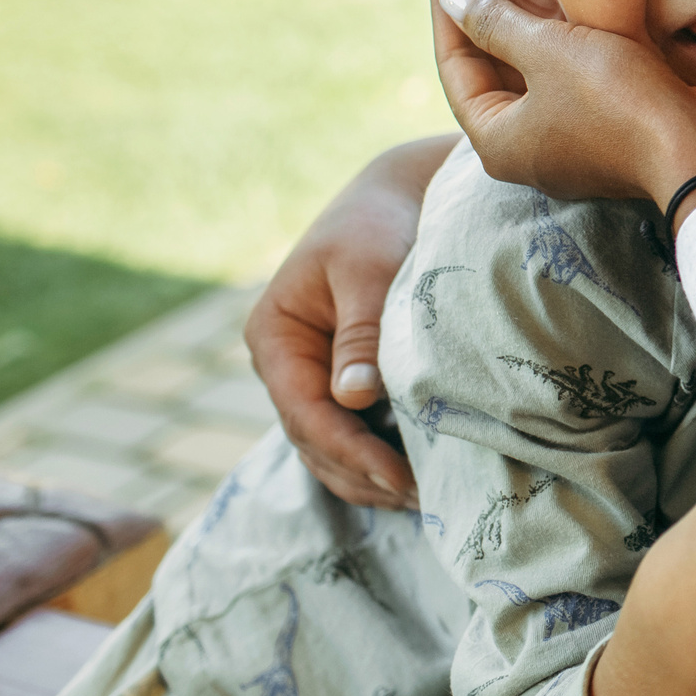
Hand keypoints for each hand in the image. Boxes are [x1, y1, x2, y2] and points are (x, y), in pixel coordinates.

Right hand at [244, 135, 453, 508]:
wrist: (397, 195)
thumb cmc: (378, 225)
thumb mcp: (367, 271)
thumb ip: (361, 332)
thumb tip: (354, 397)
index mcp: (273, 338)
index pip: (306, 414)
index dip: (351, 452)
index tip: (400, 477)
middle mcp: (284, 364)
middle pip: (314, 442)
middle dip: (362, 476)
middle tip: (420, 501)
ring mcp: (311, 375)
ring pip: (329, 446)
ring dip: (368, 477)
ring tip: (422, 501)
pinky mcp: (343, 379)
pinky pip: (351, 430)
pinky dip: (377, 456)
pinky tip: (416, 475)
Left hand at [431, 0, 695, 209]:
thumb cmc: (617, 103)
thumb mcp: (548, 52)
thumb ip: (496, 23)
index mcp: (497, 139)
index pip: (455, 64)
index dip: (446, 5)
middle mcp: (527, 144)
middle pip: (492, 64)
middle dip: (485, 5)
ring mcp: (570, 137)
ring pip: (533, 65)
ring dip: (523, 13)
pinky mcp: (608, 124)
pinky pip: (569, 71)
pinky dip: (560, 33)